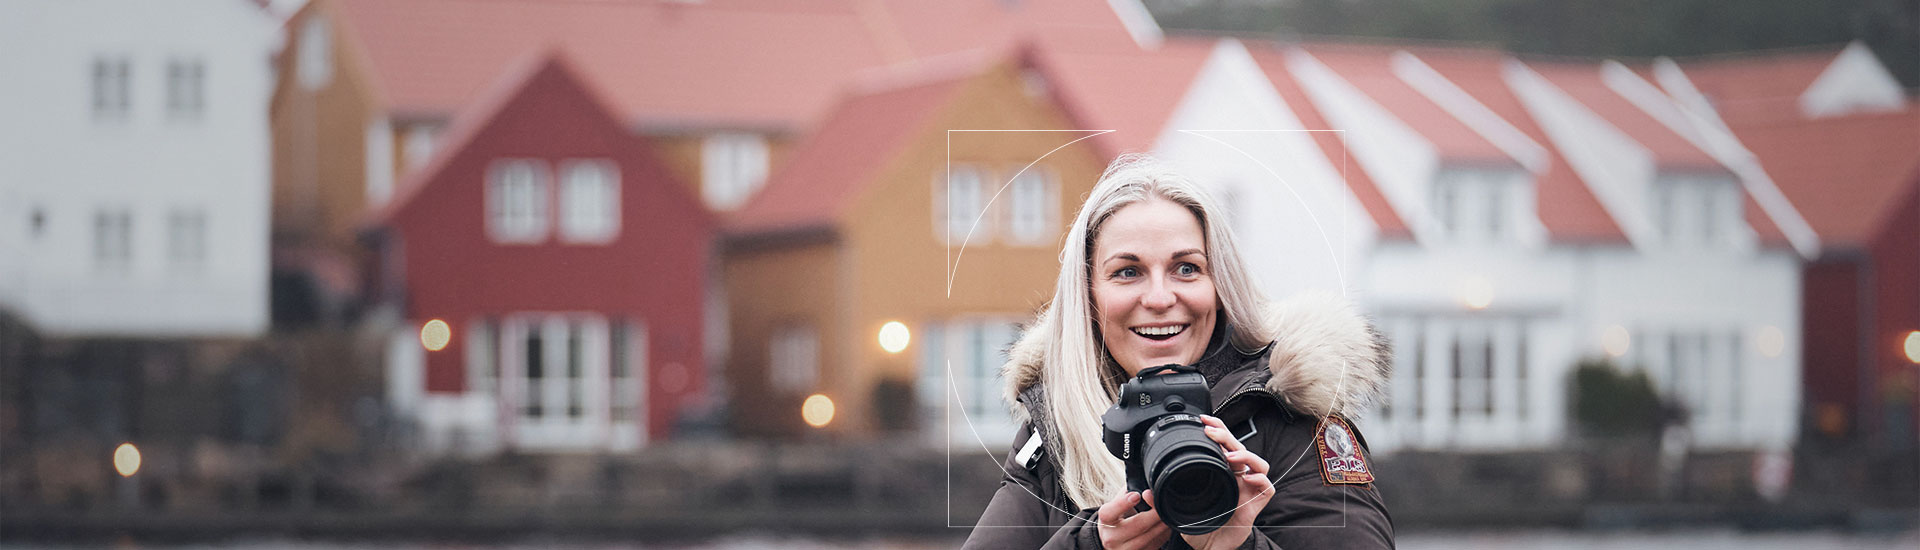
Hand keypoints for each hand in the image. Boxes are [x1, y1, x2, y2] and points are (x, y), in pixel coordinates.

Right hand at [1096, 489, 1171, 549]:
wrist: (1111, 541)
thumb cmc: (1116, 519)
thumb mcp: (1115, 504)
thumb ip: (1127, 492)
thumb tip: (1146, 480)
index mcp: (1106, 520)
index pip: (1110, 512)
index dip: (1124, 503)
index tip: (1136, 495)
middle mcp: (1112, 537)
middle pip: (1138, 525)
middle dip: (1155, 512)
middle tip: (1162, 501)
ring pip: (1150, 536)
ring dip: (1163, 523)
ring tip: (1168, 512)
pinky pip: (1156, 544)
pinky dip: (1164, 533)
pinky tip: (1165, 524)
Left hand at [1155, 414, 1273, 549]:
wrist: (1210, 547)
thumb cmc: (1200, 525)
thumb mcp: (1178, 510)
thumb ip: (1163, 500)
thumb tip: (1146, 493)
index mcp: (1220, 473)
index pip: (1223, 445)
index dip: (1217, 429)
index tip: (1203, 420)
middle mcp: (1236, 478)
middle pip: (1240, 448)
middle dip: (1227, 436)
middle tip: (1211, 432)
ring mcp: (1248, 490)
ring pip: (1259, 463)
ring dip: (1246, 455)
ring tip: (1230, 455)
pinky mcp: (1256, 505)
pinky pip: (1267, 487)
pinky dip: (1260, 479)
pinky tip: (1247, 477)